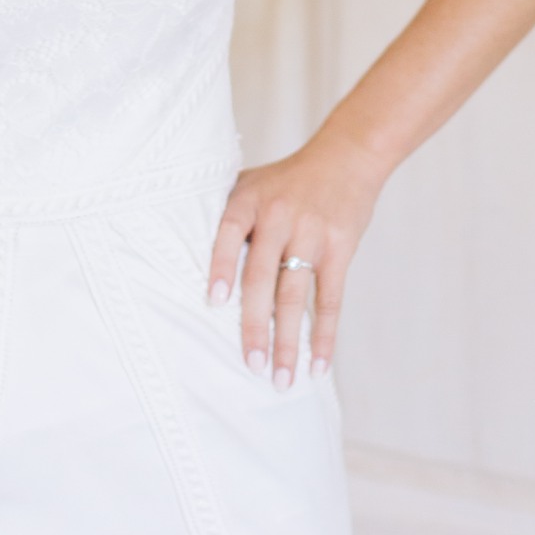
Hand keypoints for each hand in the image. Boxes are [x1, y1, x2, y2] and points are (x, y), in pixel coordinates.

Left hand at [207, 117, 389, 388]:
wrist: (347, 155)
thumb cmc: (288, 178)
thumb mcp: (252, 183)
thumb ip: (227, 215)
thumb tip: (187, 258)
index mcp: (250, 198)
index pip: (228, 231)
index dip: (221, 265)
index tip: (214, 301)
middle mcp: (279, 216)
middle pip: (263, 276)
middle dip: (254, 325)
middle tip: (250, 366)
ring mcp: (311, 233)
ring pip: (296, 295)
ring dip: (288, 341)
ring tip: (282, 379)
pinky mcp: (340, 248)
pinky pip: (331, 298)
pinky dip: (323, 334)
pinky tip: (318, 364)